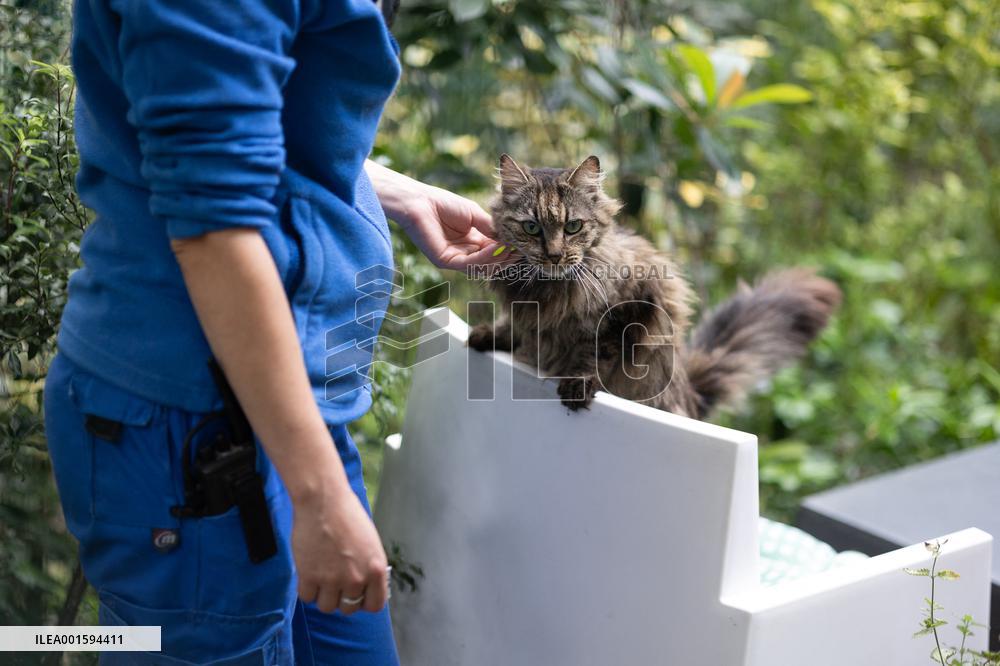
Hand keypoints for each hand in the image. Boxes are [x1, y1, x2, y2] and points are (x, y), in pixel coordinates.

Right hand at [292, 481, 388, 615]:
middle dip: (342, 597)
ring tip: (322, 576)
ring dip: (324, 595)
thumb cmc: (347, 515)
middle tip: (336, 581)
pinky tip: (309, 574)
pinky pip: (307, 598)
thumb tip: (366, 586)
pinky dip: (307, 589)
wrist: (323, 501)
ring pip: (327, 607)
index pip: (375, 604)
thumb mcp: (370, 542)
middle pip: (348, 608)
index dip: (365, 601)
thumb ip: (370, 567)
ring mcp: (332, 579)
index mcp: (375, 569)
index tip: (358, 595)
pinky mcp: (309, 576)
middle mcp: (356, 578)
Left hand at [365, 160, 514, 269]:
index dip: (509, 249)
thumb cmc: (444, 204)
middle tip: (521, 250)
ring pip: (482, 266)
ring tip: (510, 249)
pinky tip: (496, 248)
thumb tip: (511, 239)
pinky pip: (470, 264)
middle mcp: (465, 252)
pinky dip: (485, 257)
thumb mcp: (475, 215)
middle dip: (507, 257)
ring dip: (498, 259)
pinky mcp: (446, 261)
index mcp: (473, 241)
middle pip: (491, 262)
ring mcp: (455, 259)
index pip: (495, 251)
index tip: (524, 244)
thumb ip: (491, 227)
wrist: (420, 201)